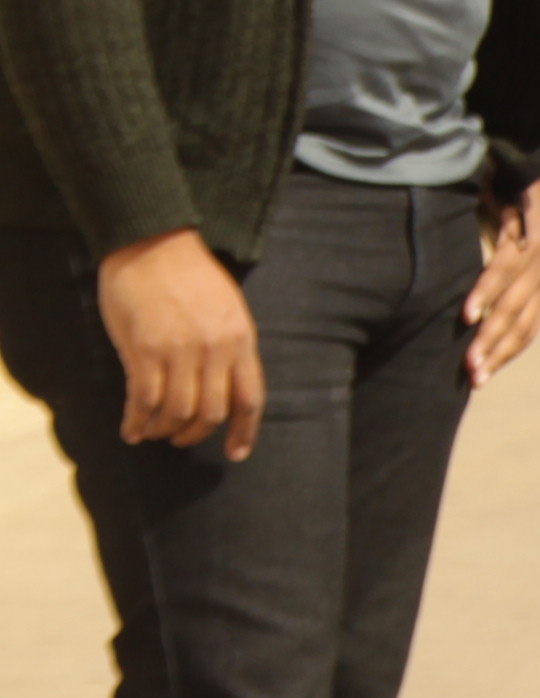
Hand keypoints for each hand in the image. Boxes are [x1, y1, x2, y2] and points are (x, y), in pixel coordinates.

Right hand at [101, 231, 263, 459]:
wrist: (153, 244)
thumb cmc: (189, 276)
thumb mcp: (227, 309)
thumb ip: (228, 347)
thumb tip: (219, 388)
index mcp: (242, 339)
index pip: (251, 398)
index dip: (245, 432)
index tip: (236, 454)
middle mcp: (215, 349)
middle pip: (211, 413)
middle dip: (194, 434)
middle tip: (178, 439)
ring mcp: (179, 351)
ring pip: (176, 413)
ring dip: (163, 431)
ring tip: (151, 433)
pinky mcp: (143, 350)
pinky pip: (142, 401)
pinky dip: (136, 422)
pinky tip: (130, 429)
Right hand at [466, 179, 539, 385]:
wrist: (527, 173)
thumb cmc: (507, 224)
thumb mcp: (499, 260)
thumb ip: (485, 290)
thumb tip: (457, 322)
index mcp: (537, 289)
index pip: (525, 333)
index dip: (503, 356)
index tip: (478, 381)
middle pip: (519, 325)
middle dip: (495, 354)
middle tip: (473, 378)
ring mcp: (538, 258)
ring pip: (512, 303)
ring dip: (490, 332)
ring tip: (470, 356)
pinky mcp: (525, 235)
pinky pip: (504, 269)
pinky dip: (486, 292)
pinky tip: (470, 312)